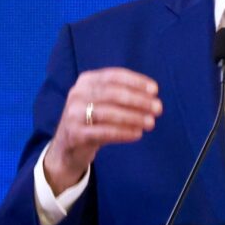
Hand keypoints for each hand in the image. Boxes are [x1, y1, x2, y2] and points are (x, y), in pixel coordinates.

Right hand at [43, 67, 162, 194]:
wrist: (67, 148)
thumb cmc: (93, 120)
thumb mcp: (101, 101)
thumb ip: (121, 94)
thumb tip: (151, 95)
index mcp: (86, 81)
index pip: (114, 76)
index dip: (136, 82)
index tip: (155, 90)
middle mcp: (77, 94)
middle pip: (113, 93)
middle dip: (139, 100)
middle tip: (158, 108)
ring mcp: (74, 114)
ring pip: (109, 113)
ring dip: (134, 117)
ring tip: (151, 123)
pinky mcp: (75, 135)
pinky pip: (104, 132)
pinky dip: (123, 132)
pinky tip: (137, 134)